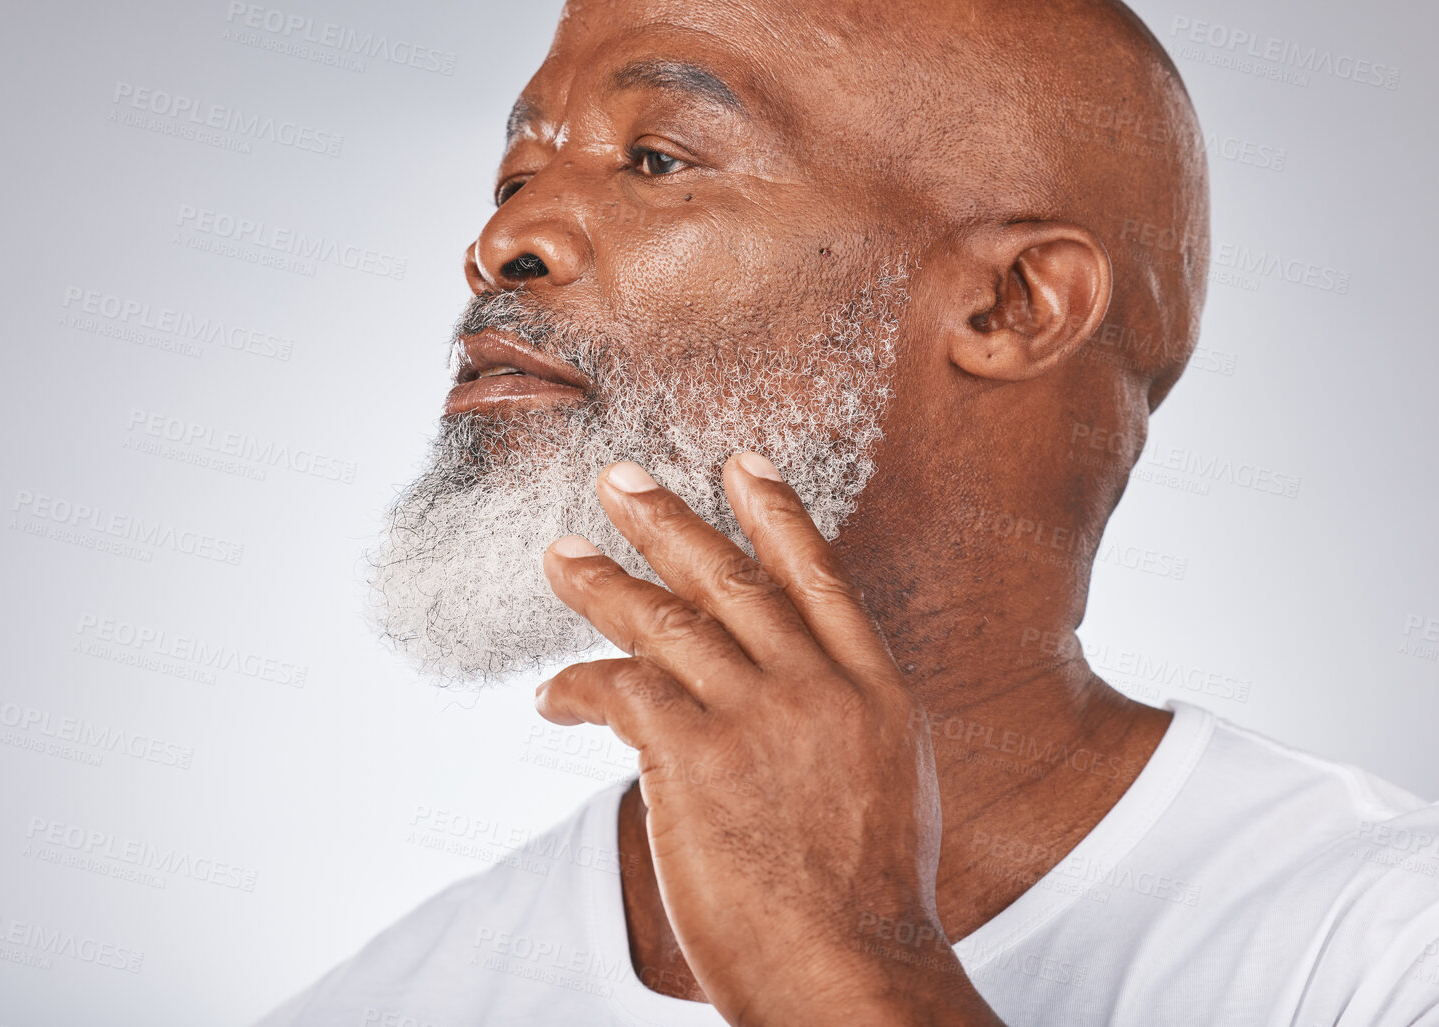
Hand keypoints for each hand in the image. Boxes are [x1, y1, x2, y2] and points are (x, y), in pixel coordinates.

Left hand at [536, 453, 1004, 1026]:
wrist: (850, 974)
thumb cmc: (866, 903)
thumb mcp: (888, 786)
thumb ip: (841, 720)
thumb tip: (795, 690)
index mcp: (875, 692)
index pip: (818, 578)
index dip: (776, 514)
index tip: (741, 463)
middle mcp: (819, 688)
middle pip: (731, 581)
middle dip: (668, 522)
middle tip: (619, 479)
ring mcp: (759, 717)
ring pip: (667, 622)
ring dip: (603, 583)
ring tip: (561, 556)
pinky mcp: (696, 757)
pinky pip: (620, 692)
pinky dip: (577, 686)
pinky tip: (551, 696)